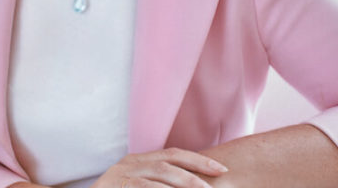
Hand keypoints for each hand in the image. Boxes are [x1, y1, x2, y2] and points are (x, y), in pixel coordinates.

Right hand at [90, 147, 228, 186]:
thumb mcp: (139, 186)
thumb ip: (158, 184)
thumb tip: (192, 184)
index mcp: (139, 160)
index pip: (173, 154)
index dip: (198, 160)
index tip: (221, 168)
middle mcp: (131, 162)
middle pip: (169, 160)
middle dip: (197, 169)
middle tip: (218, 179)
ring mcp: (121, 174)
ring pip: (159, 175)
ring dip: (184, 184)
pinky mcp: (116, 185)